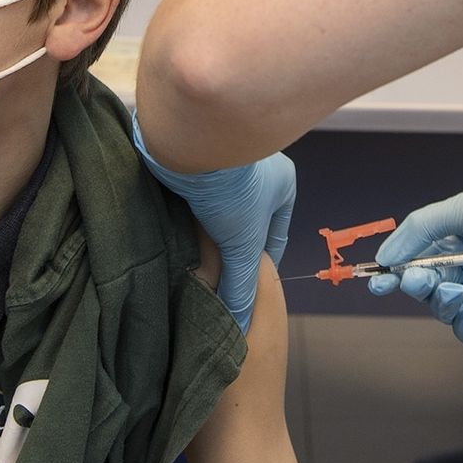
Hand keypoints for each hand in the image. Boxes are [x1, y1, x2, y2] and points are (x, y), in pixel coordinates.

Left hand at [130, 108, 295, 333]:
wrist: (190, 138)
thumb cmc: (231, 187)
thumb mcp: (242, 243)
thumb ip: (241, 284)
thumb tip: (239, 323)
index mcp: (284, 182)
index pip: (275, 234)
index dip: (261, 265)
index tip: (247, 288)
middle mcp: (259, 167)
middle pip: (245, 221)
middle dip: (231, 248)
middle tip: (215, 276)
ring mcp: (227, 160)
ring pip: (221, 207)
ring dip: (208, 230)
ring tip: (192, 259)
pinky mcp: (197, 157)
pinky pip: (199, 193)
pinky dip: (191, 212)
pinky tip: (178, 231)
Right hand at [368, 165, 462, 344]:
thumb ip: (422, 228)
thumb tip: (385, 254)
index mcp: (454, 235)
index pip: (412, 256)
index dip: (393, 268)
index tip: (377, 277)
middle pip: (423, 285)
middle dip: (414, 284)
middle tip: (415, 278)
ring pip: (443, 309)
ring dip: (441, 300)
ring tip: (458, 287)